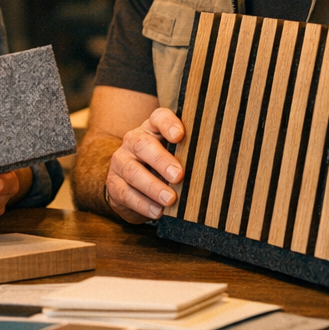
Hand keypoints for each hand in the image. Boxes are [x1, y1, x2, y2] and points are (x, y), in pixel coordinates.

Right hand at [104, 107, 184, 222]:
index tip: (180, 135)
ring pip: (134, 172)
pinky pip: (126, 194)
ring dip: (153, 187)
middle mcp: (133, 141)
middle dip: (161, 161)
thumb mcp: (174, 155)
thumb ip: (188, 155)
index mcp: (151, 129)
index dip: (168, 124)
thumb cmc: (161, 167)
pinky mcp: (114, 184)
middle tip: (178, 176)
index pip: (158, 118)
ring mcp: (121, 162)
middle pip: (143, 145)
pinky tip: (157, 211)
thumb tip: (214, 167)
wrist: (130, 183)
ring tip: (170, 199)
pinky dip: (143, 204)